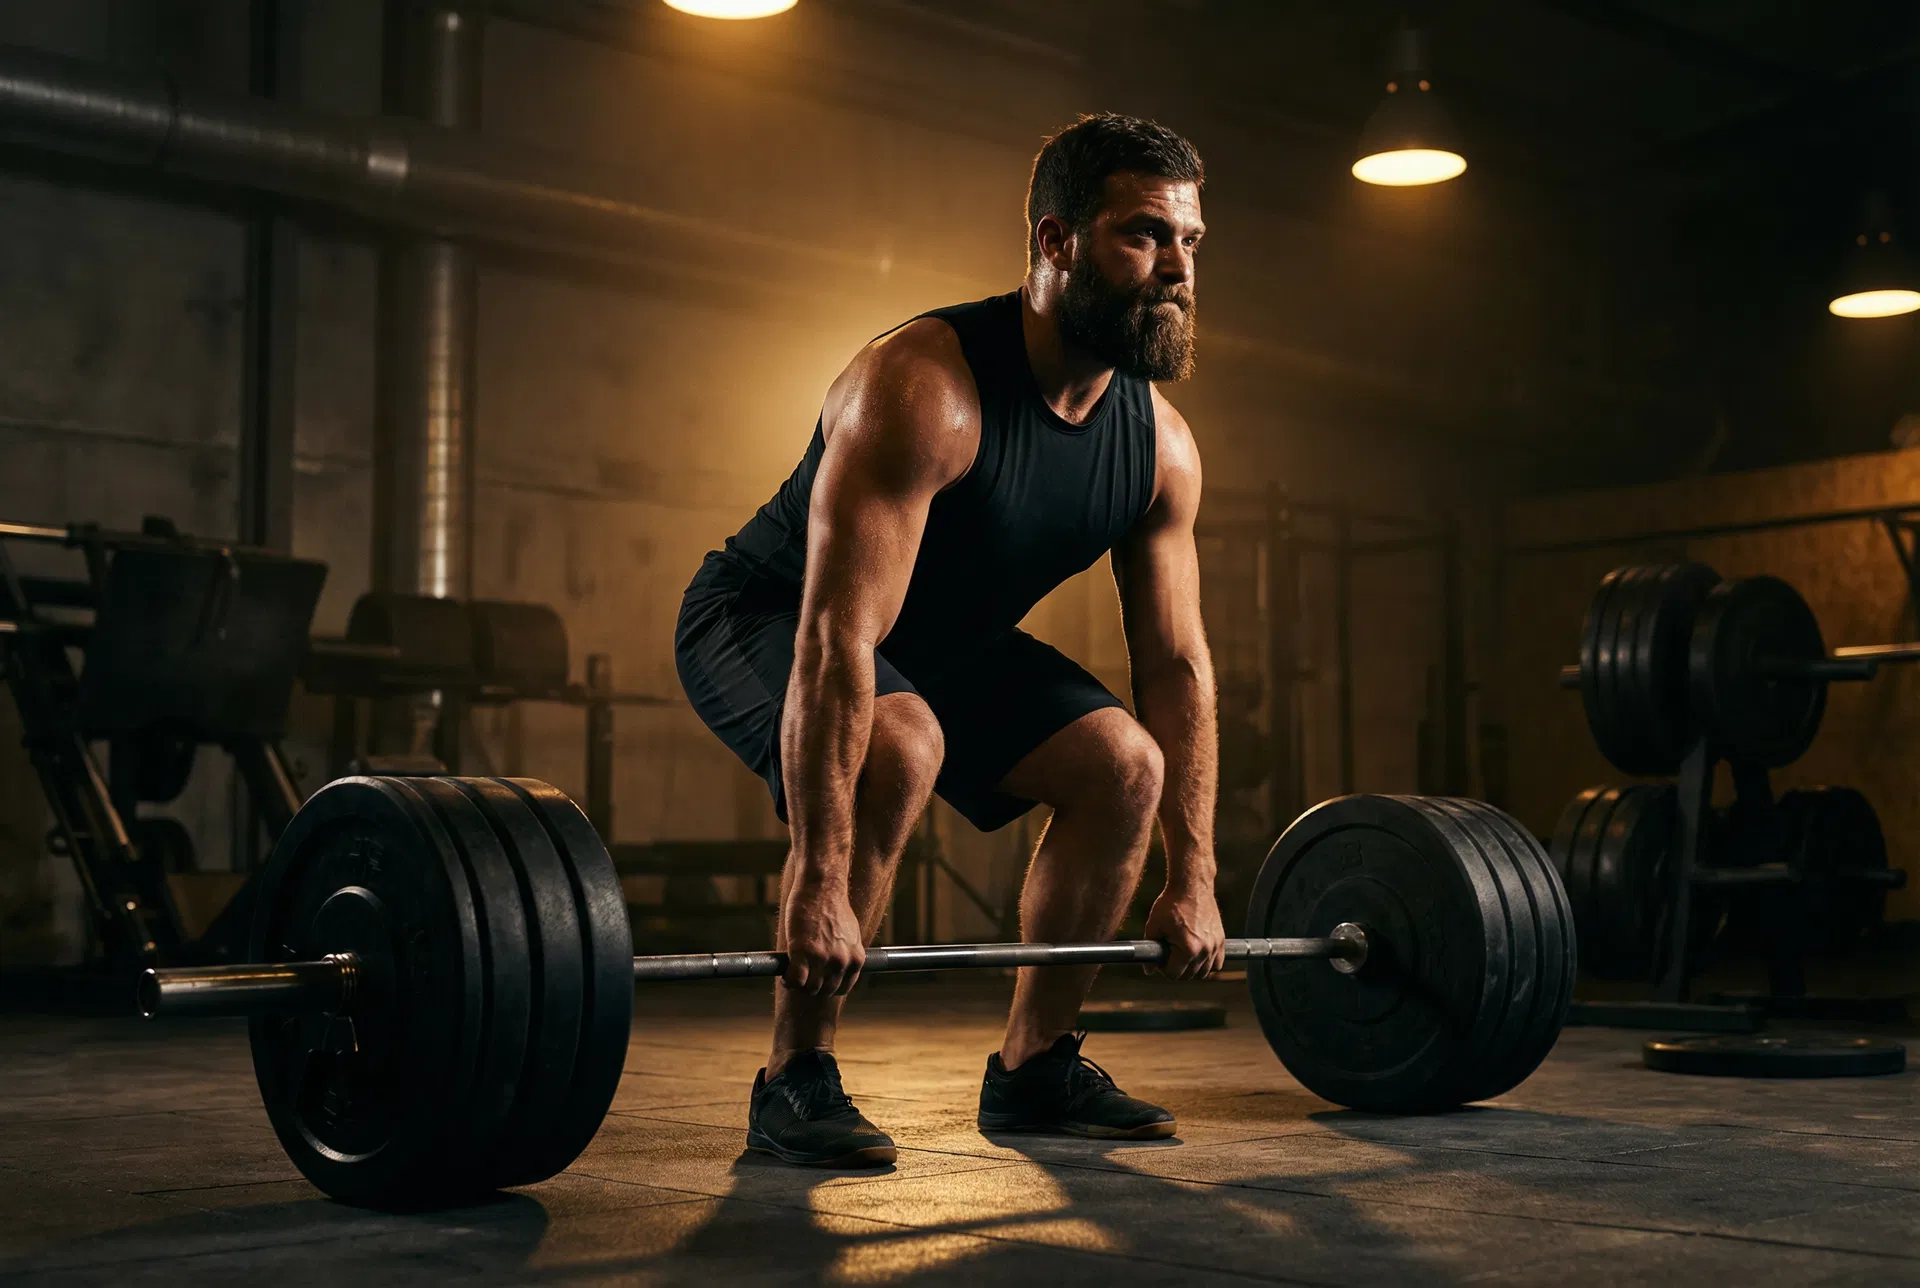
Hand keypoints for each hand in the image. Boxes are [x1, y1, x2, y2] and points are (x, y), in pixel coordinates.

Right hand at [780, 876, 865, 995]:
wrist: (821, 887)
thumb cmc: (832, 906)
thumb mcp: (849, 934)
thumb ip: (846, 953)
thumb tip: (837, 966)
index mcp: (856, 958)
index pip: (842, 988)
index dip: (827, 987)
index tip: (817, 980)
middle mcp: (842, 962)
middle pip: (824, 991)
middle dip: (811, 986)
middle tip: (801, 975)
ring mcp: (823, 958)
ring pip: (809, 988)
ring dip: (799, 984)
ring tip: (792, 973)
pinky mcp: (802, 952)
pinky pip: (794, 980)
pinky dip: (788, 980)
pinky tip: (785, 973)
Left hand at [1144, 884, 1226, 979]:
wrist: (1191, 886)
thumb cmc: (1170, 904)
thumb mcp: (1153, 926)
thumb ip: (1150, 949)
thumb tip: (1149, 970)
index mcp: (1188, 949)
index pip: (1174, 974)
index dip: (1162, 968)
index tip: (1160, 957)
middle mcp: (1205, 950)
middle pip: (1189, 975)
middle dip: (1176, 968)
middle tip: (1169, 953)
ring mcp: (1215, 945)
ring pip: (1204, 972)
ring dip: (1191, 967)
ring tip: (1181, 952)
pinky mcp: (1221, 940)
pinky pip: (1217, 963)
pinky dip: (1207, 963)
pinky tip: (1196, 954)